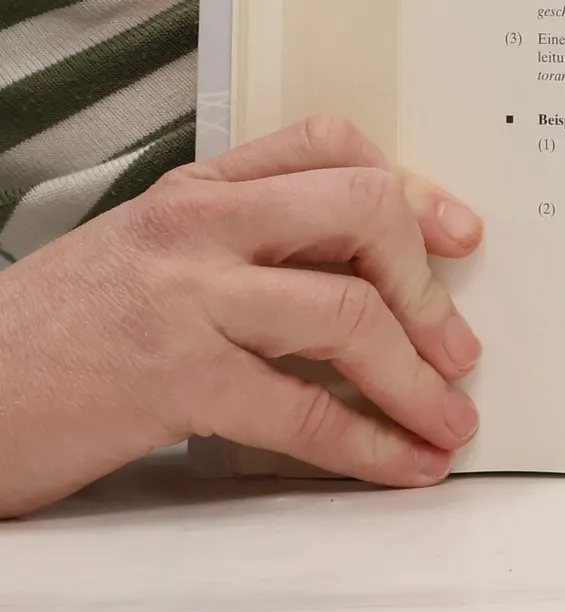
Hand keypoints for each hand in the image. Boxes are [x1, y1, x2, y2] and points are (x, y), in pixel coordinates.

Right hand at [0, 115, 484, 517]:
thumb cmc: (57, 336)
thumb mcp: (149, 257)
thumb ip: (244, 245)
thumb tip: (366, 276)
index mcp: (197, 189)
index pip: (330, 146)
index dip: (412, 189)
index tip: (459, 236)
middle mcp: (197, 227)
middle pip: (361, 212)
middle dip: (429, 285)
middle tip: (460, 346)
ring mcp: (186, 299)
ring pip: (348, 312)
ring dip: (418, 378)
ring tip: (450, 421)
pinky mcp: (172, 381)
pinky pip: (304, 410)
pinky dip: (371, 444)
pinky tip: (403, 465)